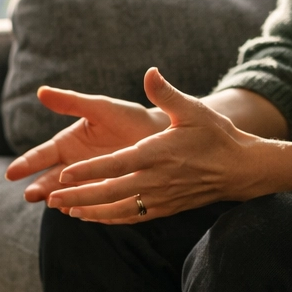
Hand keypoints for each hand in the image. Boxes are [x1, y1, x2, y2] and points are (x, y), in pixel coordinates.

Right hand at [4, 85, 169, 201]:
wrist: (161, 137)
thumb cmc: (130, 118)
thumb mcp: (100, 108)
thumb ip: (71, 102)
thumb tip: (41, 91)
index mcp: (67, 143)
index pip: (41, 155)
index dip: (26, 164)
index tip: (12, 173)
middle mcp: (73, 166)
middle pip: (50, 179)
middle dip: (40, 187)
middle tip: (31, 195)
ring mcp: (88, 182)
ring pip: (67, 194)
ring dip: (59, 199)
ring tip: (53, 203)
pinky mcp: (105, 195)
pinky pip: (90, 204)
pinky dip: (82, 207)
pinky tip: (77, 210)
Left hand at [45, 68, 291, 222]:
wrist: (241, 169)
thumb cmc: (215, 135)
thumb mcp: (193, 110)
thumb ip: (167, 94)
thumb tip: (150, 72)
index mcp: (159, 153)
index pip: (118, 165)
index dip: (91, 171)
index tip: (65, 173)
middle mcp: (157, 179)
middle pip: (111, 192)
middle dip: (80, 196)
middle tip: (50, 197)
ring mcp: (160, 197)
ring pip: (118, 209)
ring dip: (90, 211)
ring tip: (63, 209)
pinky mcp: (164, 208)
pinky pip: (131, 217)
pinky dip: (108, 219)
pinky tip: (89, 217)